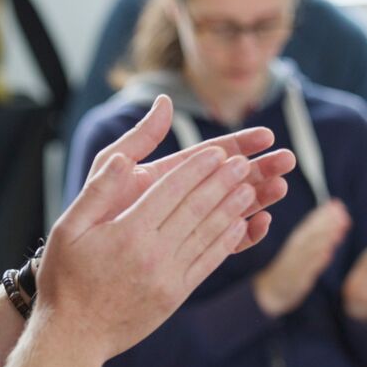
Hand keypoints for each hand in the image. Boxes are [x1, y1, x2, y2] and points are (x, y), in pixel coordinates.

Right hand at [36, 96, 295, 361]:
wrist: (74, 335)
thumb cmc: (65, 278)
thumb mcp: (68, 228)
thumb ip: (98, 192)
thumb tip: (123, 161)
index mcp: (128, 232)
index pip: (171, 190)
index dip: (197, 168)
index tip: (218, 151)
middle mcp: (154, 253)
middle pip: (196, 209)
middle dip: (223, 182)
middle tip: (244, 163)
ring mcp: (168, 277)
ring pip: (208, 234)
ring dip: (232, 208)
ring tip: (251, 187)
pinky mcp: (176, 295)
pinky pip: (208, 262)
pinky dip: (226, 241)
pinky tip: (239, 226)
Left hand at [80, 96, 295, 251]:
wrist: (80, 265)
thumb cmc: (90, 213)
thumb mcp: (108, 170)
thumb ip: (138, 139)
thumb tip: (164, 102)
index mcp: (166, 174)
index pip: (208, 154)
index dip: (237, 144)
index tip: (265, 136)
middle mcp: (180, 198)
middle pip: (227, 179)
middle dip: (257, 169)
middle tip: (287, 161)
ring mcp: (186, 226)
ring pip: (231, 209)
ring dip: (257, 198)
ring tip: (281, 189)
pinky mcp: (188, 254)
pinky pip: (221, 244)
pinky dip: (242, 235)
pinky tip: (261, 225)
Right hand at [253, 200, 351, 316]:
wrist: (270, 293)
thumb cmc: (289, 271)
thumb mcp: (301, 253)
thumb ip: (315, 239)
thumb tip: (336, 226)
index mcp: (296, 242)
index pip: (310, 225)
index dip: (323, 214)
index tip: (337, 203)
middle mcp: (294, 251)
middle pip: (310, 233)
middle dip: (326, 221)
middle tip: (341, 211)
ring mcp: (294, 265)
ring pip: (310, 249)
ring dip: (325, 237)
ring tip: (340, 228)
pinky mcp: (295, 281)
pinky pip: (306, 270)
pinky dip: (317, 261)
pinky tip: (328, 254)